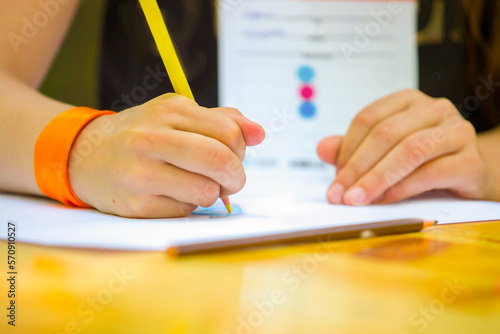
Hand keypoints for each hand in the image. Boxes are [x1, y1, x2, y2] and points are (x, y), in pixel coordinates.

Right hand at [68, 94, 264, 217]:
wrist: (85, 156)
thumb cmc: (142, 135)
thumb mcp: (177, 115)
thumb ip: (222, 120)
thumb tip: (260, 134)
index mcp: (169, 110)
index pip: (229, 132)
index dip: (242, 151)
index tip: (234, 157)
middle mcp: (152, 138)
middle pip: (221, 160)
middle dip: (237, 176)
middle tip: (231, 181)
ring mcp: (141, 173)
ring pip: (208, 191)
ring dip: (213, 193)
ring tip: (198, 185)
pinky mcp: (136, 205)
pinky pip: (186, 210)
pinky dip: (190, 205)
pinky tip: (172, 194)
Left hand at [317, 89, 491, 205]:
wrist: (467, 176)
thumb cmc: (421, 161)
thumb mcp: (384, 153)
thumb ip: (353, 149)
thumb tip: (322, 148)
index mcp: (408, 101)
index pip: (368, 119)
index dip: (346, 149)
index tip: (334, 179)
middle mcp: (435, 109)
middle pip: (386, 134)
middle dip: (357, 167)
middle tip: (340, 195)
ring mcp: (457, 132)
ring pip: (409, 151)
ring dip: (377, 178)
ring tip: (358, 199)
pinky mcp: (471, 161)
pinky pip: (432, 173)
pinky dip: (403, 188)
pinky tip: (385, 200)